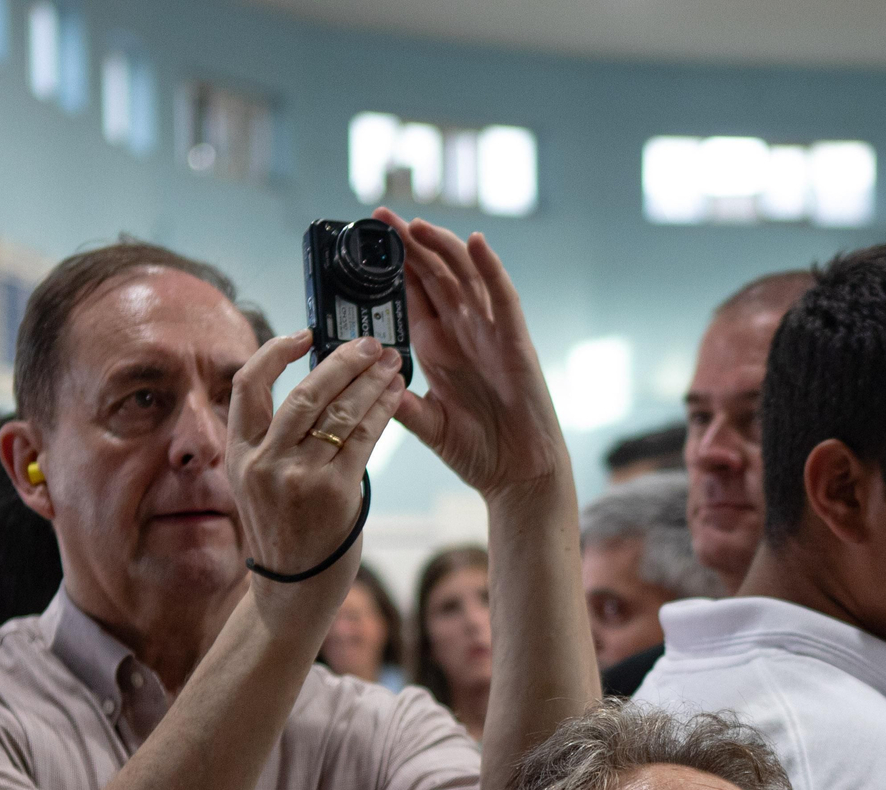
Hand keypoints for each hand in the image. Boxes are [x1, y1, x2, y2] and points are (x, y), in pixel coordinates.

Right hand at [228, 329, 404, 615]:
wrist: (295, 588)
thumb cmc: (287, 531)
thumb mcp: (260, 483)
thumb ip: (276, 441)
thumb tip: (322, 388)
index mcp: (239, 454)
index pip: (247, 386)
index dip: (274, 353)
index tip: (305, 335)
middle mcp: (264, 462)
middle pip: (303, 393)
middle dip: (341, 362)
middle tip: (370, 343)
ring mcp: (298, 477)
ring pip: (337, 413)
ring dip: (369, 383)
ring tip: (391, 364)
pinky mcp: (334, 492)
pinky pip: (362, 439)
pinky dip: (382, 412)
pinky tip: (397, 396)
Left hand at [377, 208, 571, 501]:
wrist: (520, 477)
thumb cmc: (480, 454)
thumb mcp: (428, 426)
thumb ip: (400, 404)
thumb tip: (366, 381)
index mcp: (437, 348)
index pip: (411, 293)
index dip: (391, 264)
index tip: (365, 239)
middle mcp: (462, 334)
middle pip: (434, 274)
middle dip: (409, 244)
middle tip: (380, 217)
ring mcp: (489, 334)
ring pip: (465, 276)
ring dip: (442, 247)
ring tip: (415, 225)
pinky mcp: (515, 343)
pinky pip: (503, 299)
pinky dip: (491, 270)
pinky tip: (477, 244)